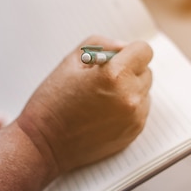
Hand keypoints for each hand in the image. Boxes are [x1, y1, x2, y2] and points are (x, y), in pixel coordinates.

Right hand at [16, 36, 152, 175]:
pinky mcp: (133, 132)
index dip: (129, 51)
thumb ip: (101, 45)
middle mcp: (130, 96)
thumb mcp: (70, 61)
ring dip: (130, 90)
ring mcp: (134, 117)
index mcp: (115, 75)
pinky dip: (128, 108)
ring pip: (144, 92)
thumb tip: (123, 48)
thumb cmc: (52, 102)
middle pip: (146, 71)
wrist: (44, 144)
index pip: (144, 51)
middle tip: (102, 80)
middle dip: (128, 70)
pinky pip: (141, 110)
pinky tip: (104, 113)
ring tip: (102, 98)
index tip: (116, 58)